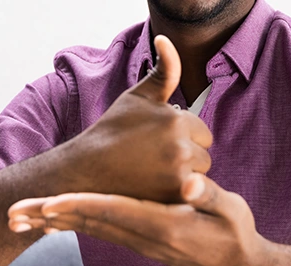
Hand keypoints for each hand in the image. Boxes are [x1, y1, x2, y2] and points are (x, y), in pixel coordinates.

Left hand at [8, 174, 262, 265]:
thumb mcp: (230, 211)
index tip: (50, 203)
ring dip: (52, 223)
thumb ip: (209, 197)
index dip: (80, 205)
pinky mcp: (137, 241)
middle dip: (48, 218)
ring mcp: (138, 241)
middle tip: (12, 215)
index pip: (114, 212)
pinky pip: (98, 230)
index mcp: (163, 227)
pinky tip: (51, 221)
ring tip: (19, 218)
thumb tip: (190, 186)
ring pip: (88, 228)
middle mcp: (144, 237)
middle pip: (88, 223)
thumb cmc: (235, 234)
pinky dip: (71, 223)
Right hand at [17, 35, 211, 224]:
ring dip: (185, 179)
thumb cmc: (112, 133)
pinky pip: (192, 198)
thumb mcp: (137, 98)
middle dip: (187, 160)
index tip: (158, 145)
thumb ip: (163, 72)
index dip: (184, 140)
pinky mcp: (172, 201)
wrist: (85, 172)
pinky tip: (158, 192)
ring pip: (200, 178)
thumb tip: (166, 39)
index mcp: (177, 121)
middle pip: (205, 157)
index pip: (203, 134)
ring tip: (154, 176)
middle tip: (154, 162)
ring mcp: (178, 177)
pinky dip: (180, 197)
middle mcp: (181, 148)